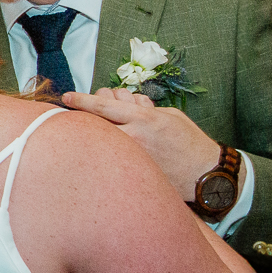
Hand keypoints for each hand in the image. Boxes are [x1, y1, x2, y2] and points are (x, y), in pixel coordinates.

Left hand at [60, 87, 221, 200]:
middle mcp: (133, 138)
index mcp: (143, 119)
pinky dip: (107, 151)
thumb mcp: (167, 116)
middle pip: (95, 122)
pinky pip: (110, 158)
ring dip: (98, 133)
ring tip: (111, 131)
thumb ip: (142, 108)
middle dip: (88, 114)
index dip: (82, 100)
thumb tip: (121, 102)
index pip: (103, 106)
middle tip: (90, 112)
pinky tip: (109, 151)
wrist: (204, 175)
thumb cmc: (188, 141)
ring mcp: (130, 157)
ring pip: (100, 140)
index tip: (67, 97)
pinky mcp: (132, 172)